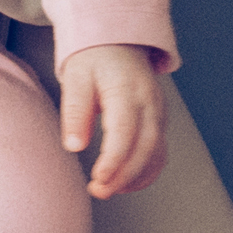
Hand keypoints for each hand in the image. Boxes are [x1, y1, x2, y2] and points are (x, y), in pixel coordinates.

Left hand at [59, 45, 169, 198]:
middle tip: (98, 191)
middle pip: (144, 148)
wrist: (118, 41)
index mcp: (127, 91)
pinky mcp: (159, 121)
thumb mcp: (76, 78)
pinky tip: (124, 183)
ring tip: (107, 191)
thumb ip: (75, 112)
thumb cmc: (93, 58)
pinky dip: (145, 172)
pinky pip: (159, 153)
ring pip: (156, 154)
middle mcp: (150, 104)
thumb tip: (73, 147)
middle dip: (123, 176)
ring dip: (134, 178)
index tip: (98, 178)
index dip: (114, 160)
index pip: (125, 132)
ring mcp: (159, 113)